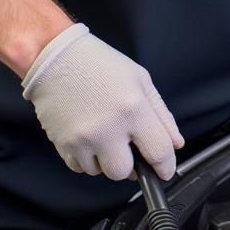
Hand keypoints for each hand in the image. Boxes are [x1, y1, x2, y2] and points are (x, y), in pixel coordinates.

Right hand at [22, 23, 183, 180]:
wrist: (54, 57)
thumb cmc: (99, 64)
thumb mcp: (140, 80)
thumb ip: (162, 115)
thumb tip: (175, 144)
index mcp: (133, 108)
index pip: (159, 152)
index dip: (166, 166)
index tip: (164, 171)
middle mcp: (107, 127)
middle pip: (125, 172)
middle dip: (130, 164)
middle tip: (127, 146)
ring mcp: (82, 138)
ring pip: (100, 172)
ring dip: (105, 160)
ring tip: (103, 133)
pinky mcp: (62, 144)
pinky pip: (79, 168)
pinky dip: (86, 158)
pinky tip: (87, 135)